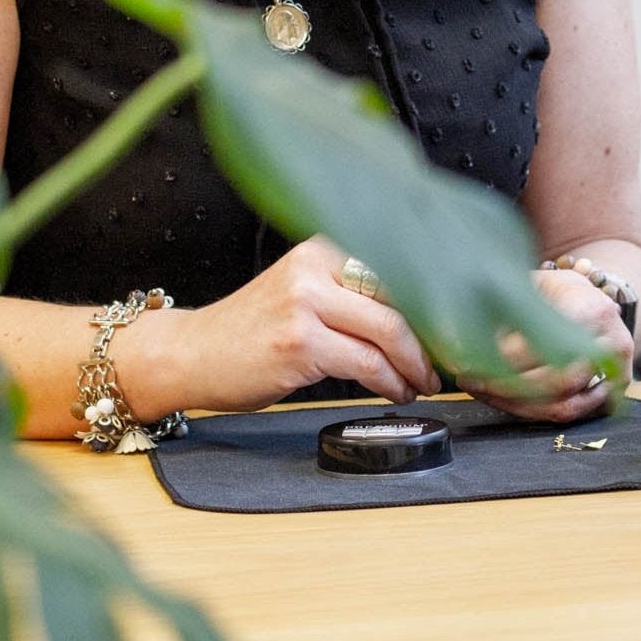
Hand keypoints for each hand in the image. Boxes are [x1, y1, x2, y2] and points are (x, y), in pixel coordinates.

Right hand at [135, 237, 440, 415]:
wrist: (190, 353)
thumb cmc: (248, 331)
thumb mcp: (299, 293)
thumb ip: (347, 295)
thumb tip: (415, 319)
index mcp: (319, 248)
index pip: (394, 266)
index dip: (430, 301)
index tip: (450, 328)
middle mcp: (314, 266)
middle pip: (399, 295)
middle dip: (431, 333)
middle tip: (444, 361)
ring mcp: (305, 303)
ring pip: (388, 329)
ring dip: (416, 364)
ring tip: (423, 382)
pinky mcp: (299, 342)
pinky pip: (366, 363)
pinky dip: (391, 382)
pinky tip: (396, 391)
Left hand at [458, 267, 633, 423]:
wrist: (594, 301)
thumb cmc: (555, 291)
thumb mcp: (533, 284)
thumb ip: (502, 304)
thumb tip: (453, 331)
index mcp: (591, 308)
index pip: (545, 343)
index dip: (505, 357)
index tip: (468, 358)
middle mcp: (611, 342)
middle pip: (554, 379)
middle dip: (505, 385)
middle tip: (467, 380)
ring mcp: (617, 373)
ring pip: (561, 403)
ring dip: (514, 403)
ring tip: (479, 389)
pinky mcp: (611, 394)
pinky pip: (568, 414)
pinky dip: (531, 411)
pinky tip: (502, 399)